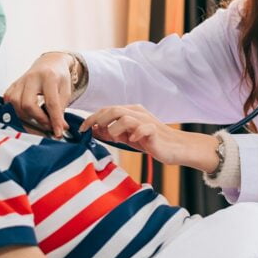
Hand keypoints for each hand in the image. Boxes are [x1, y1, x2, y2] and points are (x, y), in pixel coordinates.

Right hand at [4, 52, 77, 137]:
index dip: (54, 120)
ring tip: (39, 121)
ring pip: (16, 105)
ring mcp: (19, 82)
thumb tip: (59, 129)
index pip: (51, 102)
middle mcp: (31, 78)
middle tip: (49, 126)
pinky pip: (9, 103)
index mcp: (48, 77)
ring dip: (27, 118)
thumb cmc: (58, 78)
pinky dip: (17, 112)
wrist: (49, 63)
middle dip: (38, 120)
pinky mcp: (12, 86)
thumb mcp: (66, 91)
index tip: (58, 133)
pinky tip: (27, 115)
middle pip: (28, 104)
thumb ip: (61, 109)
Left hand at [79, 105, 219, 170]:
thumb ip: (112, 132)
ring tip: (115, 138)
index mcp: (131, 111)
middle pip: (113, 109)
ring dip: (115, 128)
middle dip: (98, 120)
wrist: (176, 147)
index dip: (93, 117)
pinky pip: (142, 128)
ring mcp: (146, 120)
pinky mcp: (154, 130)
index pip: (107, 109)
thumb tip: (94, 130)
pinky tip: (132, 141)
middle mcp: (137, 112)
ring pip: (124, 116)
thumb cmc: (151, 142)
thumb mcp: (127, 137)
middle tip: (90, 131)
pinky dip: (134, 134)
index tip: (82, 129)